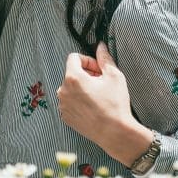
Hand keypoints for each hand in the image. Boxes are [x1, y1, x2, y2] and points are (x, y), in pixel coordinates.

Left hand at [57, 43, 151, 164]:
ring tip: (98, 96)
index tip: (98, 69)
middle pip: (72, 73)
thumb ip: (105, 58)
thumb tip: (100, 45)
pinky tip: (93, 108)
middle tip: (101, 83)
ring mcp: (62, 104)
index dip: (88, 60)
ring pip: (70, 88)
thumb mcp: (114, 76)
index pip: (73, 58)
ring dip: (82, 88)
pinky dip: (78, 101)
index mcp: (73, 78)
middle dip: (86, 74)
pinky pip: (69, 102)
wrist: (114, 132)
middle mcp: (62, 90)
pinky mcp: (64, 116)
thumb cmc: (115, 103)